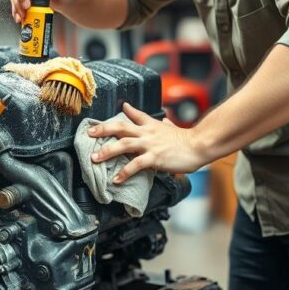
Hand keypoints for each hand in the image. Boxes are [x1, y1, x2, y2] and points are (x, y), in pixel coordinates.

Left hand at [89, 102, 207, 182]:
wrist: (199, 145)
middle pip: (120, 127)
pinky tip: (116, 179)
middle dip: (103, 129)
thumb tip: (166, 119)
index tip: (112, 110)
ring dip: (107, 151)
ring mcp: (150, 144)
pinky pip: (135, 165)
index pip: (134, 114)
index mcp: (152, 125)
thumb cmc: (187, 140)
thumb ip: (166, 124)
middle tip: (89, 133)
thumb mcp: (173, 128)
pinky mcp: (154, 158)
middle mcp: (147, 132)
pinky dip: (124, 172)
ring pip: (123, 144)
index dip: (123, 111)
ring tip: (95, 159)